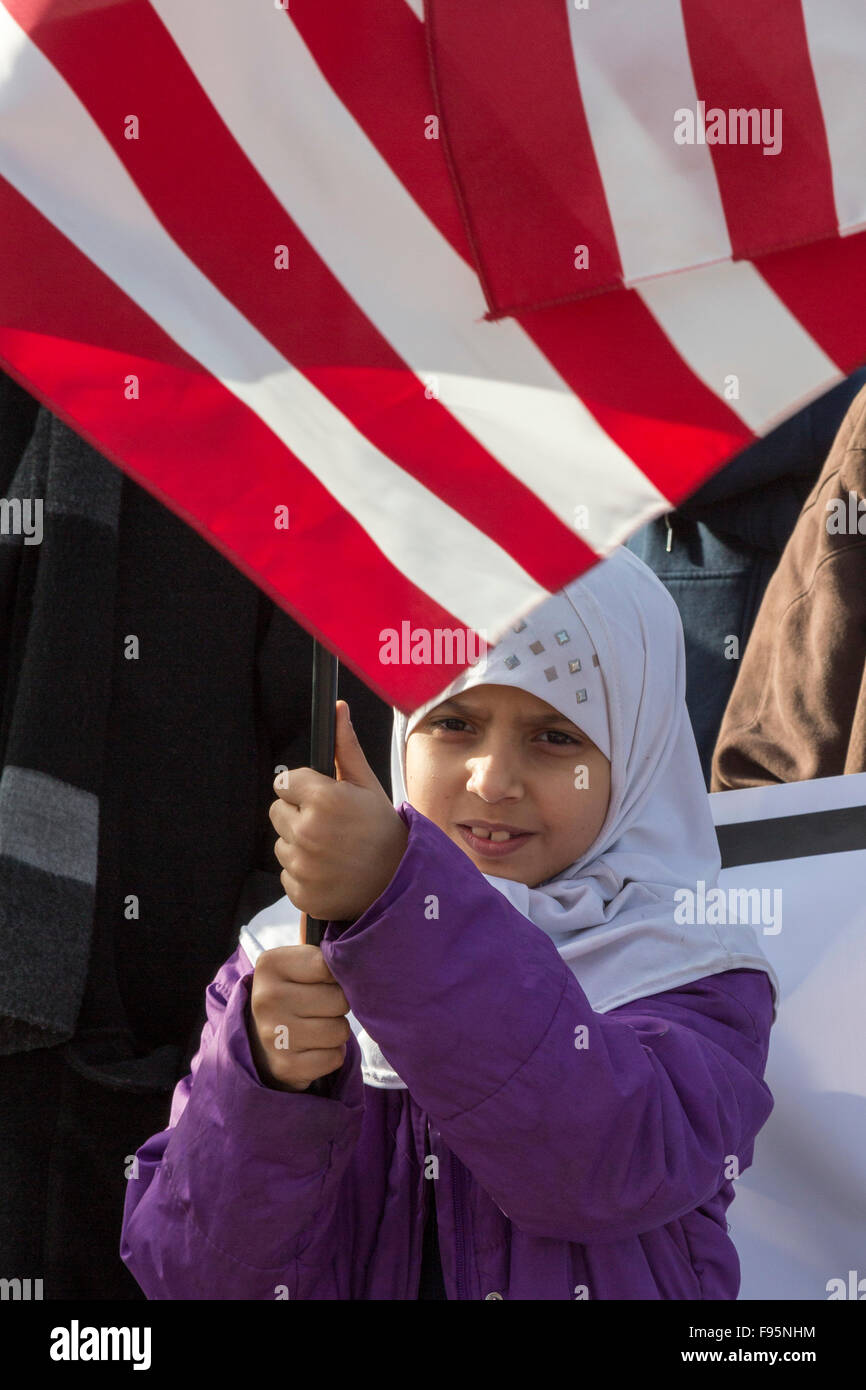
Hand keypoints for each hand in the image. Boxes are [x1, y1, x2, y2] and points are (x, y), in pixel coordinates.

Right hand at [248, 944, 350, 1091]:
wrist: (258, 1042)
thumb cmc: (292, 994)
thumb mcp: (297, 965)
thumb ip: (325, 951)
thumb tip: (365, 948)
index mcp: (270, 964)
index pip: (331, 965)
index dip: (336, 974)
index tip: (322, 980)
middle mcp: (266, 998)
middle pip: (340, 1000)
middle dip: (338, 1005)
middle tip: (319, 1007)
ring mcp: (273, 1034)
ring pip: (340, 1031)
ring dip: (336, 1031)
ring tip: (315, 1027)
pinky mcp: (284, 1066)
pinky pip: (334, 1058)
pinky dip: (330, 1055)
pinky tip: (312, 1049)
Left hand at [270, 700, 408, 921]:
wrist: (400, 882)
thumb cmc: (383, 830)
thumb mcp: (368, 785)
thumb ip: (345, 748)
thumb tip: (337, 709)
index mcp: (323, 799)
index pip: (284, 783)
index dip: (302, 789)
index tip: (320, 798)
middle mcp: (307, 832)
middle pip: (276, 812)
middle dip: (297, 814)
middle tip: (329, 825)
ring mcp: (302, 866)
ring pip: (281, 844)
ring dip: (299, 845)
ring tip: (332, 850)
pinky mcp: (300, 893)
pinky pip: (287, 874)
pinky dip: (303, 874)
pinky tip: (329, 871)